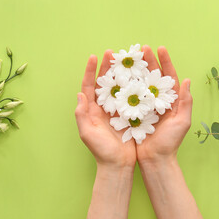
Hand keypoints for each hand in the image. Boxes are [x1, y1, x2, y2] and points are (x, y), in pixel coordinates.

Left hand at [75, 50, 135, 168]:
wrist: (118, 164)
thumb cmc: (101, 151)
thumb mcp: (87, 134)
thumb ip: (82, 115)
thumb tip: (80, 94)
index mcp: (92, 110)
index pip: (89, 86)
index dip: (91, 71)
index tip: (94, 56)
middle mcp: (103, 108)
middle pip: (104, 83)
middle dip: (106, 67)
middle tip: (112, 53)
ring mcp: (116, 111)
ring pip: (117, 88)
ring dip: (120, 74)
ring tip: (125, 61)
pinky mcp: (127, 115)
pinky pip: (130, 98)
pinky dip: (132, 87)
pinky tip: (138, 78)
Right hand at [136, 45, 192, 164]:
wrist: (154, 159)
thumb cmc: (170, 142)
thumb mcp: (182, 122)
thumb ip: (185, 102)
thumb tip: (187, 80)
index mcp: (171, 101)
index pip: (168, 77)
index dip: (165, 62)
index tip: (160, 48)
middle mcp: (157, 100)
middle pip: (152, 76)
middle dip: (148, 61)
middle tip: (141, 48)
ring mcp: (145, 106)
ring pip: (140, 83)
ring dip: (135, 70)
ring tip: (129, 58)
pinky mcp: (134, 112)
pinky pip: (129, 96)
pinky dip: (125, 86)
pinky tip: (119, 76)